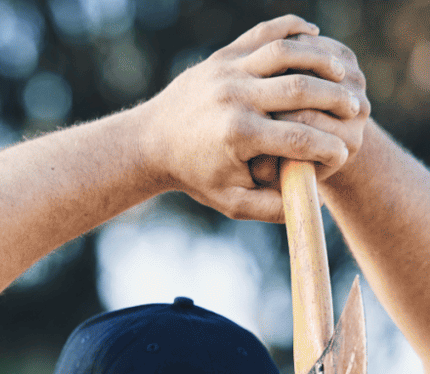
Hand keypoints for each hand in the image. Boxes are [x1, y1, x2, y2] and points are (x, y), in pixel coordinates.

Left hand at [138, 15, 365, 221]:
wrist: (152, 142)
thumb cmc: (195, 174)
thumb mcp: (228, 200)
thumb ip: (269, 208)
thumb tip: (312, 205)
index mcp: (237, 135)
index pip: (298, 138)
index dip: (327, 148)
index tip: (343, 154)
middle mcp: (234, 98)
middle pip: (301, 88)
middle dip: (336, 99)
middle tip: (356, 109)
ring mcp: (227, 71)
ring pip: (287, 52)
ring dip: (322, 59)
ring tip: (343, 73)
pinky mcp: (223, 54)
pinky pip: (267, 32)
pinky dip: (295, 30)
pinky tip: (315, 39)